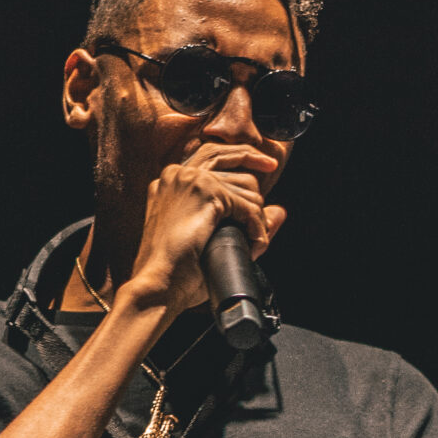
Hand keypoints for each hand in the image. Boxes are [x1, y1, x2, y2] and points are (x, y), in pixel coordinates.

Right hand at [123, 145, 285, 321]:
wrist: (157, 284)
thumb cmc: (175, 273)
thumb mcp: (207, 238)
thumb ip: (240, 220)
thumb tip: (280, 211)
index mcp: (170, 183)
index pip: (208, 156)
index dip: (235, 157)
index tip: (258, 165)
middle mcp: (178, 174)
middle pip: (224, 153)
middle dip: (252, 158)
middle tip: (272, 165)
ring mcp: (192, 180)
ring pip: (244, 185)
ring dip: (257, 216)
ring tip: (254, 242)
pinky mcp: (207, 192)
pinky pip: (248, 206)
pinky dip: (257, 228)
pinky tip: (254, 246)